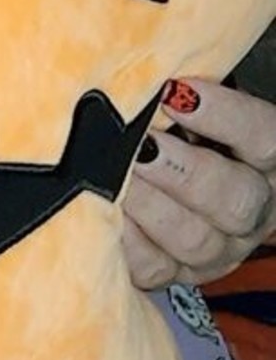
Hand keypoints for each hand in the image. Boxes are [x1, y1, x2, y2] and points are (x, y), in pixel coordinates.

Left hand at [122, 78, 275, 289]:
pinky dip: (125, 240)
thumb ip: (180, 99)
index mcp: (268, 161)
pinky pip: (153, 268)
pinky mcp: (177, 275)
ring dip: (148, 205)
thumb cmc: (185, 133)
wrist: (184, 189)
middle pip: (236, 200)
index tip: (175, 93)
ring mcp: (217, 249)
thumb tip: (142, 83)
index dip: (224, 116)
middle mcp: (252, 210)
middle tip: (140, 147)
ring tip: (111, 178)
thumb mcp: (194, 112)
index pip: (263, 138)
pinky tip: (100, 213)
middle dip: (181, 171)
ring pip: (194, 239)